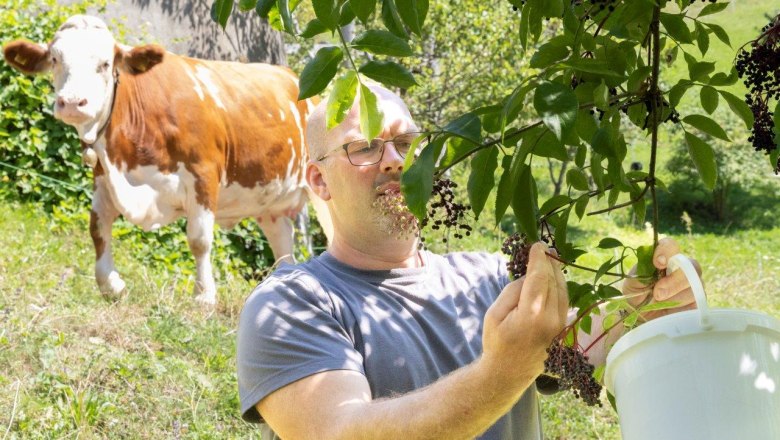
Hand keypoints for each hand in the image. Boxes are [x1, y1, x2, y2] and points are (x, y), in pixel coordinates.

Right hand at [482, 242, 568, 381]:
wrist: (509, 372)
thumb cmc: (497, 342)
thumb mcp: (494, 314)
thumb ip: (512, 292)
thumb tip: (529, 277)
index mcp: (531, 315)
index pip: (539, 278)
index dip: (539, 259)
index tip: (538, 244)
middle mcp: (551, 319)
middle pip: (554, 281)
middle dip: (549, 262)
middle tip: (543, 248)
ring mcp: (560, 325)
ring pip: (563, 289)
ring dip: (556, 272)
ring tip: (549, 258)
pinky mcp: (563, 328)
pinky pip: (564, 299)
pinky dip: (559, 285)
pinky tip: (552, 277)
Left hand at [621, 238, 701, 320]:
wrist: (640, 318)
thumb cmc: (636, 296)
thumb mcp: (633, 283)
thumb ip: (641, 271)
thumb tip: (656, 265)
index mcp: (664, 259)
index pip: (671, 246)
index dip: (667, 251)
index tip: (658, 263)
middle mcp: (682, 269)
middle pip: (692, 265)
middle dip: (674, 281)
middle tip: (657, 293)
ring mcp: (692, 285)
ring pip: (694, 285)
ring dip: (674, 296)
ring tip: (658, 304)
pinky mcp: (697, 302)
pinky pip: (696, 302)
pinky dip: (680, 307)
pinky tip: (669, 310)